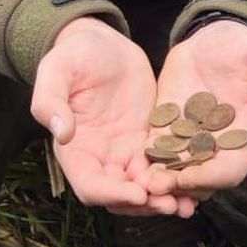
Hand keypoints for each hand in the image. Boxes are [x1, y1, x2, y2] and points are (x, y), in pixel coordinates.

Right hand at [31, 18, 191, 215]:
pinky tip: (196, 183)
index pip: (90, 186)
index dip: (113, 195)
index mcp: (74, 150)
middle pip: (120, 197)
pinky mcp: (146, 141)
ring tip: (188, 203)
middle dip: (144, 204)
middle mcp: (99, 158)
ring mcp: (124, 152)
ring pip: (143, 189)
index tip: (138, 193)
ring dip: (162, 199)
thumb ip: (50, 101)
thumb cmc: (74, 54)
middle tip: (171, 204)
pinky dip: (175, 180)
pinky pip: (160, 168)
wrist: (102, 43)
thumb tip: (62, 133)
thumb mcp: (56, 69)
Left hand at [151, 21, 246, 201]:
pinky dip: (146, 162)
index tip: (188, 177)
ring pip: (175, 171)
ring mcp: (192, 140)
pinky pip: (157, 151)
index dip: (211, 177)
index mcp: (245, 138)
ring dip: (160, 181)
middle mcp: (218, 146)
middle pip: (200, 180)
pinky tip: (130, 166)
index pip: (230, 170)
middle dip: (180, 187)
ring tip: (141, 183)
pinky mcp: (169, 128)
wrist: (218, 42)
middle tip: (157, 188)